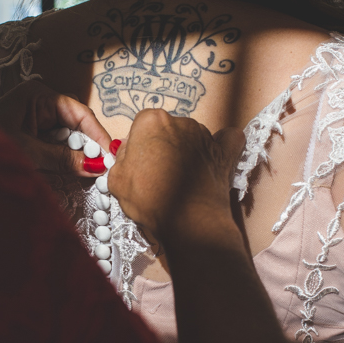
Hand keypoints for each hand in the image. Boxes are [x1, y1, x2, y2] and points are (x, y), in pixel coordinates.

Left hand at [0, 80, 111, 175]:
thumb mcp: (27, 151)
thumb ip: (62, 159)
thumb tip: (95, 168)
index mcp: (37, 94)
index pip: (78, 112)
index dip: (97, 134)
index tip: (110, 155)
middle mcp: (39, 102)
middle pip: (75, 124)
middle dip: (88, 145)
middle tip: (103, 168)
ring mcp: (35, 118)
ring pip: (67, 136)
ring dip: (78, 154)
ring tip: (91, 171)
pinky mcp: (31, 134)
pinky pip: (56, 144)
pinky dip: (65, 157)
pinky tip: (74, 169)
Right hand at [107, 109, 244, 245]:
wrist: (188, 221)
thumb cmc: (150, 200)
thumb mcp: (116, 179)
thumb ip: (121, 157)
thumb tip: (130, 150)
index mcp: (151, 122)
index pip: (141, 126)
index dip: (139, 146)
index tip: (139, 164)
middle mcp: (180, 121)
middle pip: (167, 129)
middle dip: (162, 146)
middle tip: (158, 174)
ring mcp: (205, 135)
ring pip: (191, 137)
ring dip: (186, 150)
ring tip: (181, 178)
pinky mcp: (225, 151)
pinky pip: (226, 140)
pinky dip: (220, 145)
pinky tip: (213, 157)